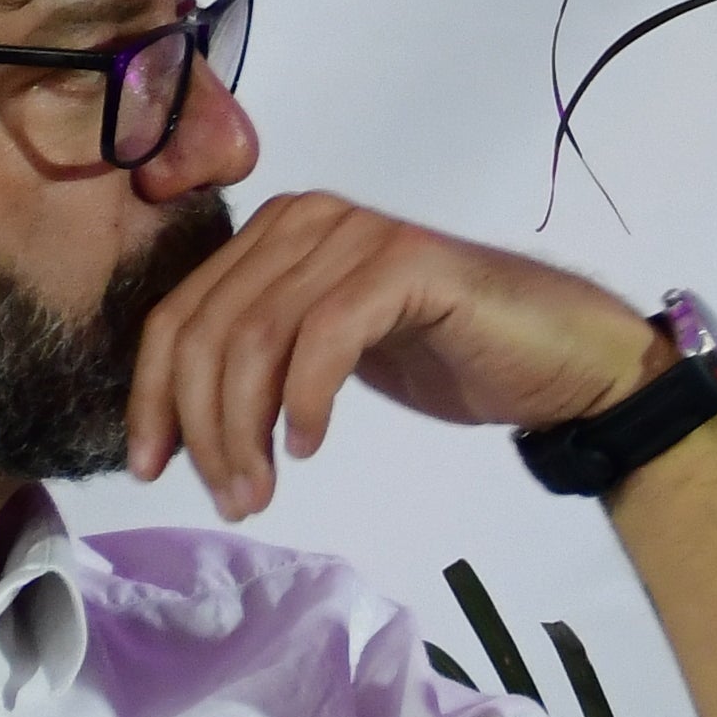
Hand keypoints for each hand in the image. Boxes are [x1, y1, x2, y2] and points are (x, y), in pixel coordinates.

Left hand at [115, 193, 679, 524]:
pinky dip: (303, 400)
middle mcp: (304, 218)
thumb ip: (261, 360)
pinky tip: (310, 445)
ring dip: (245, 429)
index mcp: (274, 233)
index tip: (152, 469)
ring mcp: (355, 235)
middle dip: (201, 426)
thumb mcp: (329, 357)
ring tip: (259, 491)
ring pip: (254, 338)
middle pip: (206, 329)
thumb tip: (180, 420)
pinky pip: (322, 336)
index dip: (152, 396)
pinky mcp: (403, 265)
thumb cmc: (451, 359)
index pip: (178, 315)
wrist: (564, 358)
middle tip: (228, 498)